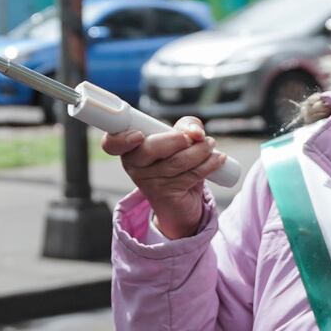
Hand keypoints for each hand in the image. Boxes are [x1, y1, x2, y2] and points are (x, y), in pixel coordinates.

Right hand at [100, 116, 226, 238]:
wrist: (181, 203)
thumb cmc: (176, 165)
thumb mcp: (178, 141)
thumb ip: (185, 127)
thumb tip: (195, 131)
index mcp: (129, 148)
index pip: (112, 143)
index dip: (122, 139)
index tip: (139, 136)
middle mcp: (133, 165)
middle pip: (150, 148)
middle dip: (177, 139)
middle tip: (196, 136)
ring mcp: (148, 182)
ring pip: (176, 162)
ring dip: (200, 151)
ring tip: (210, 145)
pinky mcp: (166, 194)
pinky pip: (190, 176)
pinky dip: (208, 165)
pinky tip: (218, 159)